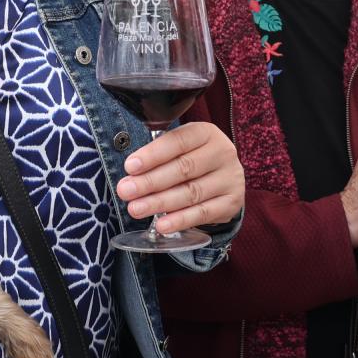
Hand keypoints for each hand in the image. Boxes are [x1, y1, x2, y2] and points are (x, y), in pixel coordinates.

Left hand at [114, 121, 244, 234]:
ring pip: (191, 192)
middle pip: (183, 168)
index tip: (129, 167)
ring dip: (160, 202)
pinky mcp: (232, 202)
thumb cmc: (191, 159)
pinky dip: (181, 220)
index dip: (153, 154)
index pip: (178, 141)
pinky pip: (203, 213)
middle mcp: (222, 152)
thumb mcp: (178, 148)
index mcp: (206, 133)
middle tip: (125, 191)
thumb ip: (158, 155)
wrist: (223, 178)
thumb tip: (131, 173)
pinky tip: (162, 224)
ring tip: (135, 209)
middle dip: (150, 181)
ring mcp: (230, 178)